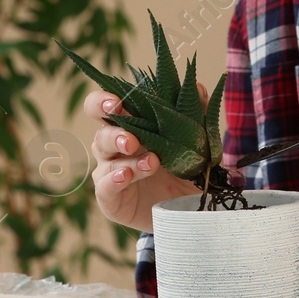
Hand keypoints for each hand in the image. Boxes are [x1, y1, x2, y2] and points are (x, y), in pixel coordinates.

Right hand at [85, 84, 200, 232]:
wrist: (184, 209)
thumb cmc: (181, 169)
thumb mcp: (193, 143)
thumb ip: (194, 115)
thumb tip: (198, 87)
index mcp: (128, 126)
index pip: (103, 107)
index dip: (103, 101)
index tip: (116, 102)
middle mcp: (113, 147)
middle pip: (100, 133)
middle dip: (114, 133)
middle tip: (132, 139)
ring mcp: (109, 172)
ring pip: (106, 160)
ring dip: (128, 159)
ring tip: (152, 162)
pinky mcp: (110, 198)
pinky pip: (105, 187)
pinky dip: (114, 180)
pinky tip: (126, 176)